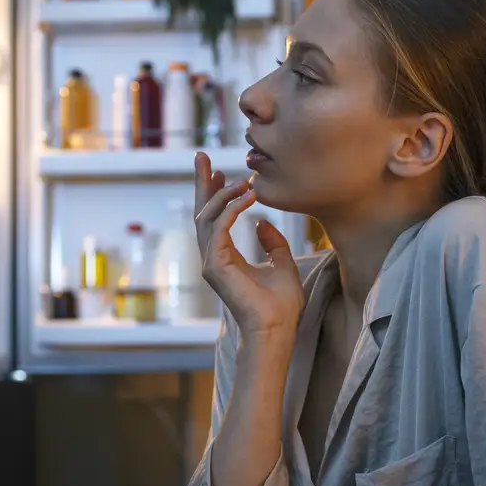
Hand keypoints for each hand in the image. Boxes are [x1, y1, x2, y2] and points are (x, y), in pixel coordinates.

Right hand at [193, 151, 304, 338]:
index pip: (215, 219)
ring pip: (208, 218)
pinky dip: (232, 210)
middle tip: (203, 157)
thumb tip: (264, 223)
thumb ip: (273, 243)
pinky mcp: (215, 266)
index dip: (216, 193)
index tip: (219, 171)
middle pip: (202, 213)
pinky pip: (219, 229)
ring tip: (244, 180)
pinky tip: (249, 196)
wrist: (276, 328)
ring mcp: (210, 262)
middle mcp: (213, 258)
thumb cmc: (280, 305)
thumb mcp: (282, 264)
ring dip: (224, 195)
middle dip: (203, 183)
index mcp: (225, 257)